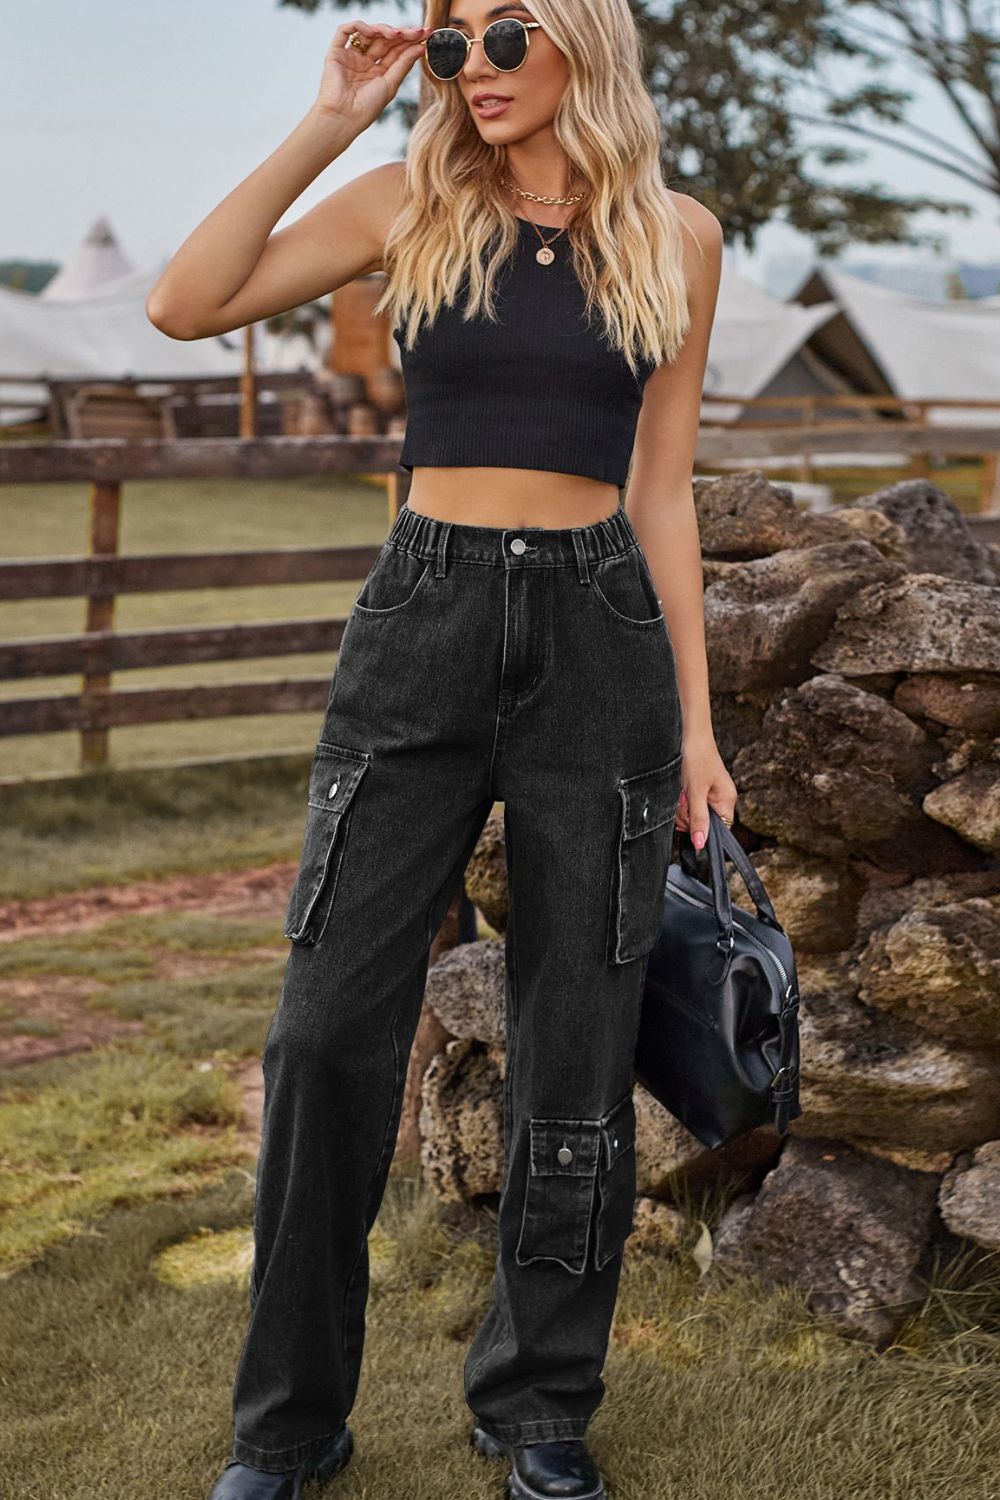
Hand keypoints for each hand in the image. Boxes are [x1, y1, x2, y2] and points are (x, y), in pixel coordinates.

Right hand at [313, 19, 428, 132]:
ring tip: (396, 34)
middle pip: (384, 40)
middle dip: (401, 33)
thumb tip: (421, 47)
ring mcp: (351, 56)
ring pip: (368, 33)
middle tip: (417, 31)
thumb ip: (404, 64)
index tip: (426, 34)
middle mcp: (365, 62)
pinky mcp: (336, 52)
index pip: (395, 50)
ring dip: (383, 29)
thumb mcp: (390, 84)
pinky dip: (359, 26)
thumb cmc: (366, 108)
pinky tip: (372, 31)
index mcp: (378, 72)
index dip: (410, 41)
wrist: (343, 118)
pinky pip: (345, 31)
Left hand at [675, 730, 737, 851]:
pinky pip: (688, 803)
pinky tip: (679, 789)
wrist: (689, 733)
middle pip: (702, 823)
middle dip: (687, 814)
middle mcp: (720, 799)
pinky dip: (681, 799)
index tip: (688, 817)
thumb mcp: (695, 792)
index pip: (718, 830)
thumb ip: (698, 819)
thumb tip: (701, 843)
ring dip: (682, 806)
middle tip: (683, 798)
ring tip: (681, 790)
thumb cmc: (697, 757)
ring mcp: (709, 794)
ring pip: (692, 814)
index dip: (700, 828)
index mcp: (727, 801)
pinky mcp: (698, 789)